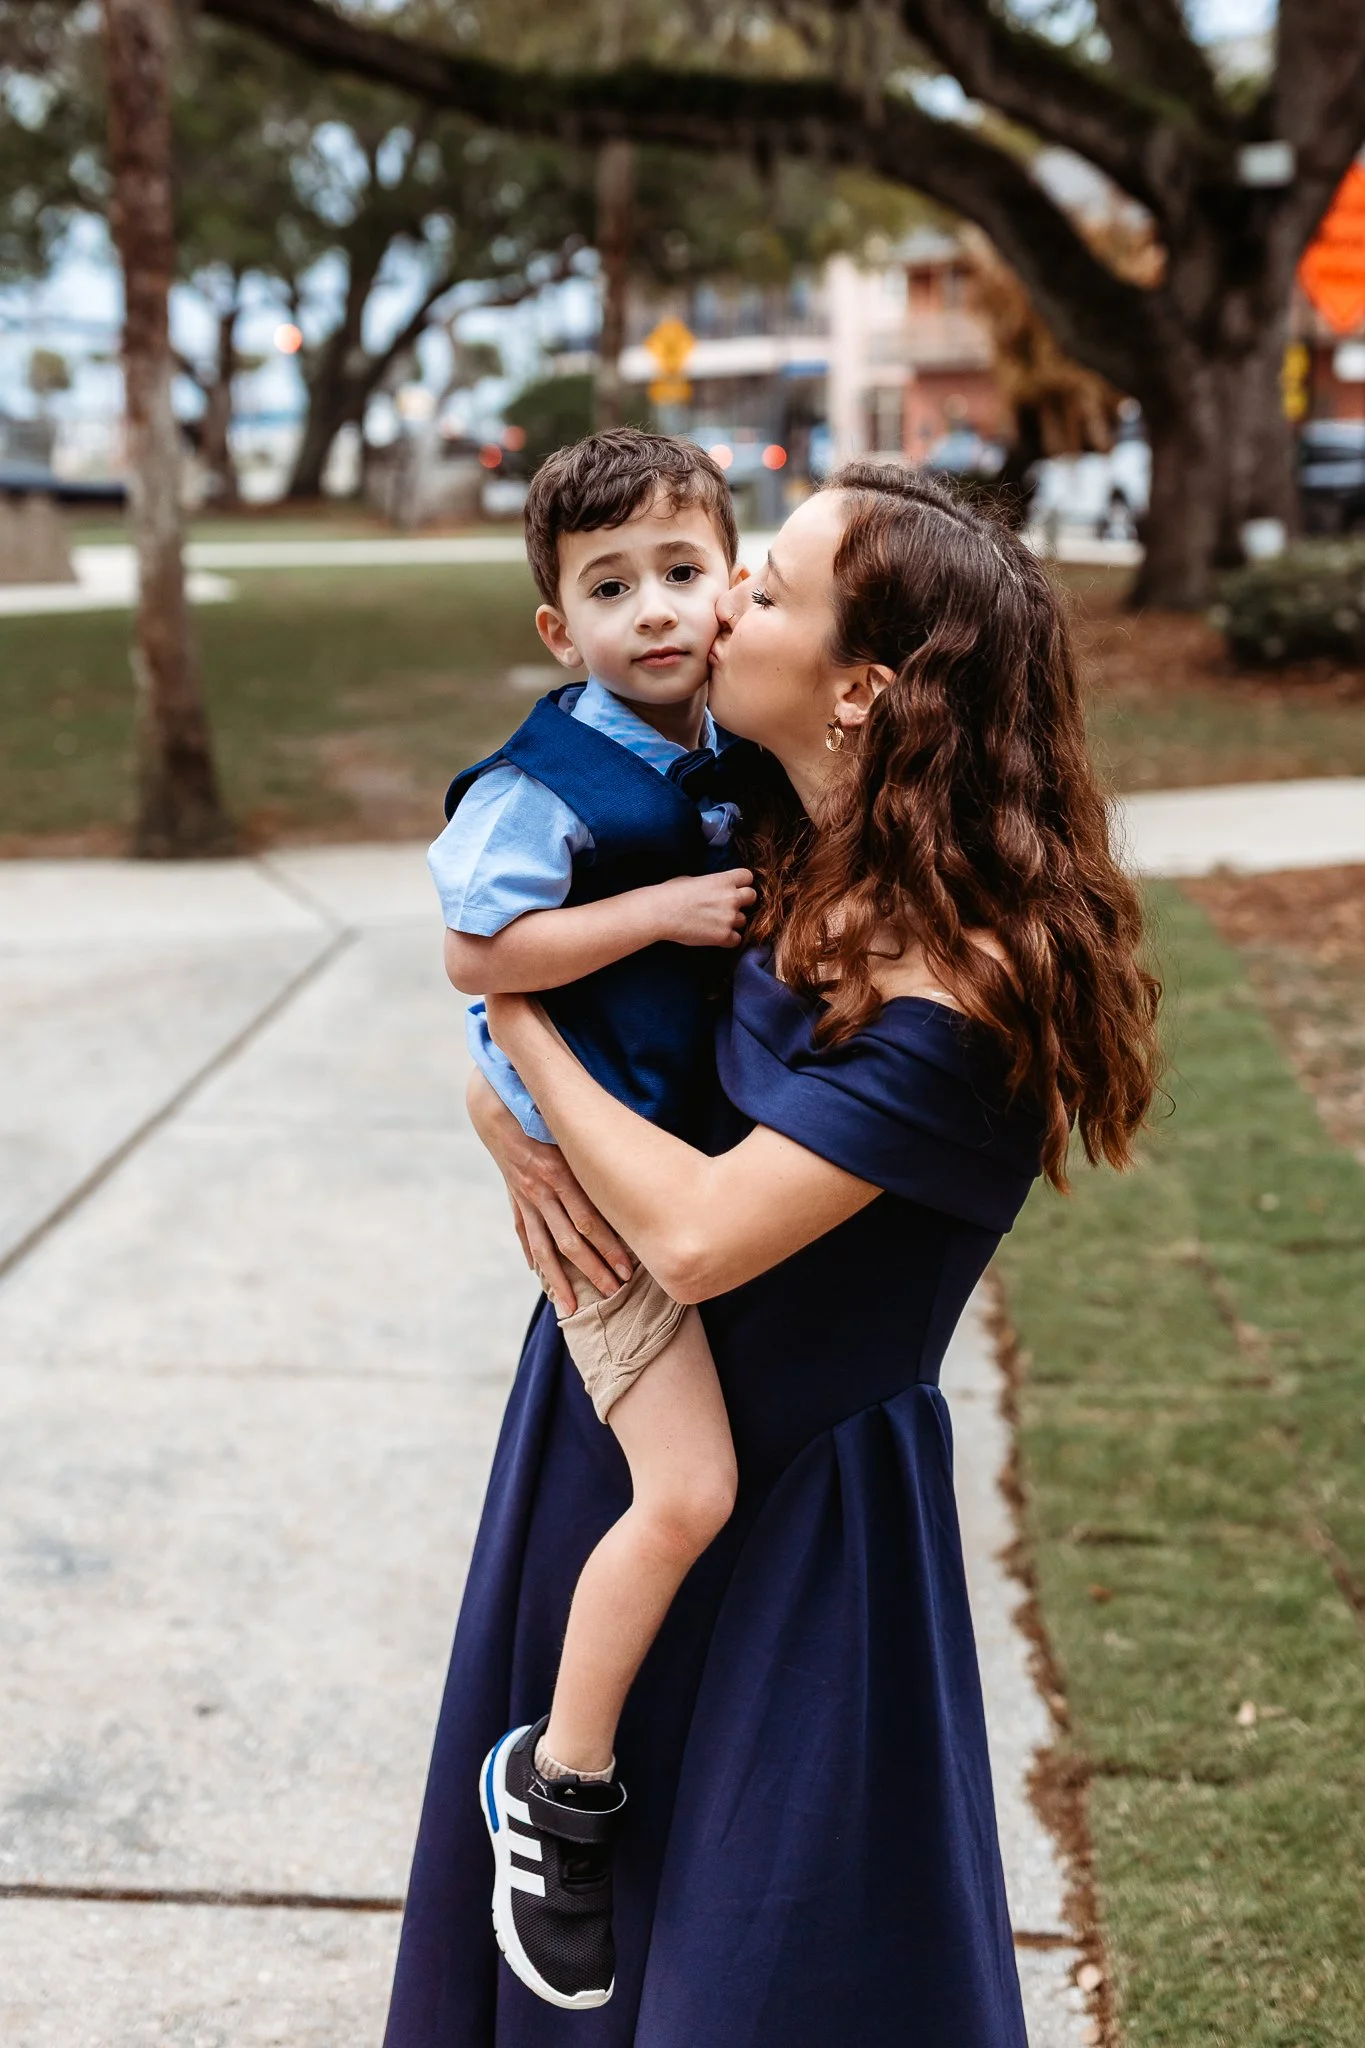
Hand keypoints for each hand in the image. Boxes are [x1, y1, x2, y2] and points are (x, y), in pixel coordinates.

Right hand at [465, 1069, 632, 1315]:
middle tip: (616, 1292)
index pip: (589, 1220)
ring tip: (571, 1307)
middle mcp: (541, 1190)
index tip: (630, 1270)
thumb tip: (641, 1170)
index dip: (609, 1247)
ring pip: (544, 1248)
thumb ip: (600, 1150)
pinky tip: (540, 1275)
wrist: (494, 1103)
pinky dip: (533, 1256)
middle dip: (594, 1269)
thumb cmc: (544, 1109)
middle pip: (570, 1241)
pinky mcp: (514, 1198)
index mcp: (560, 1172)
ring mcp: (524, 1198)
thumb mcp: (574, 1127)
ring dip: (560, 1279)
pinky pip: (525, 1233)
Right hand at [651, 868, 755, 948]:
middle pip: (752, 897)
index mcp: (723, 880)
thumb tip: (714, 889)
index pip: (748, 877)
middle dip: (743, 901)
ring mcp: (729, 918)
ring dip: (733, 922)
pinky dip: (728, 939)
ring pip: (744, 920)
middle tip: (729, 906)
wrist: (660, 913)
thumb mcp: (693, 879)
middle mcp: (731, 897)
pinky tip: (715, 936)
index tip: (735, 888)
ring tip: (716, 923)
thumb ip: (711, 884)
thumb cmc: (671, 893)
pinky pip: (736, 939)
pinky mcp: (723, 936)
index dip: (742, 883)